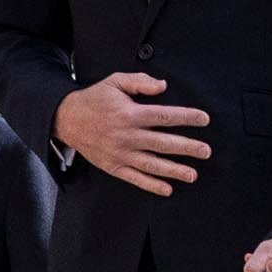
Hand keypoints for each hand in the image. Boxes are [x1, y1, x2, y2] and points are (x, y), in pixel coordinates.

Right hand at [55, 70, 212, 196]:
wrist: (66, 119)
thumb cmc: (94, 99)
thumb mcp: (115, 82)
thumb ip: (140, 82)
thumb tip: (163, 86)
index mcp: (130, 114)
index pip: (165, 116)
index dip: (187, 117)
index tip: (204, 119)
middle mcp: (127, 136)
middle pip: (163, 143)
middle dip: (187, 148)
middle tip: (206, 151)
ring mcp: (120, 153)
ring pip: (152, 165)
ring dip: (174, 170)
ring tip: (193, 174)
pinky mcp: (113, 166)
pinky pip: (135, 178)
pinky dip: (151, 185)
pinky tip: (168, 189)